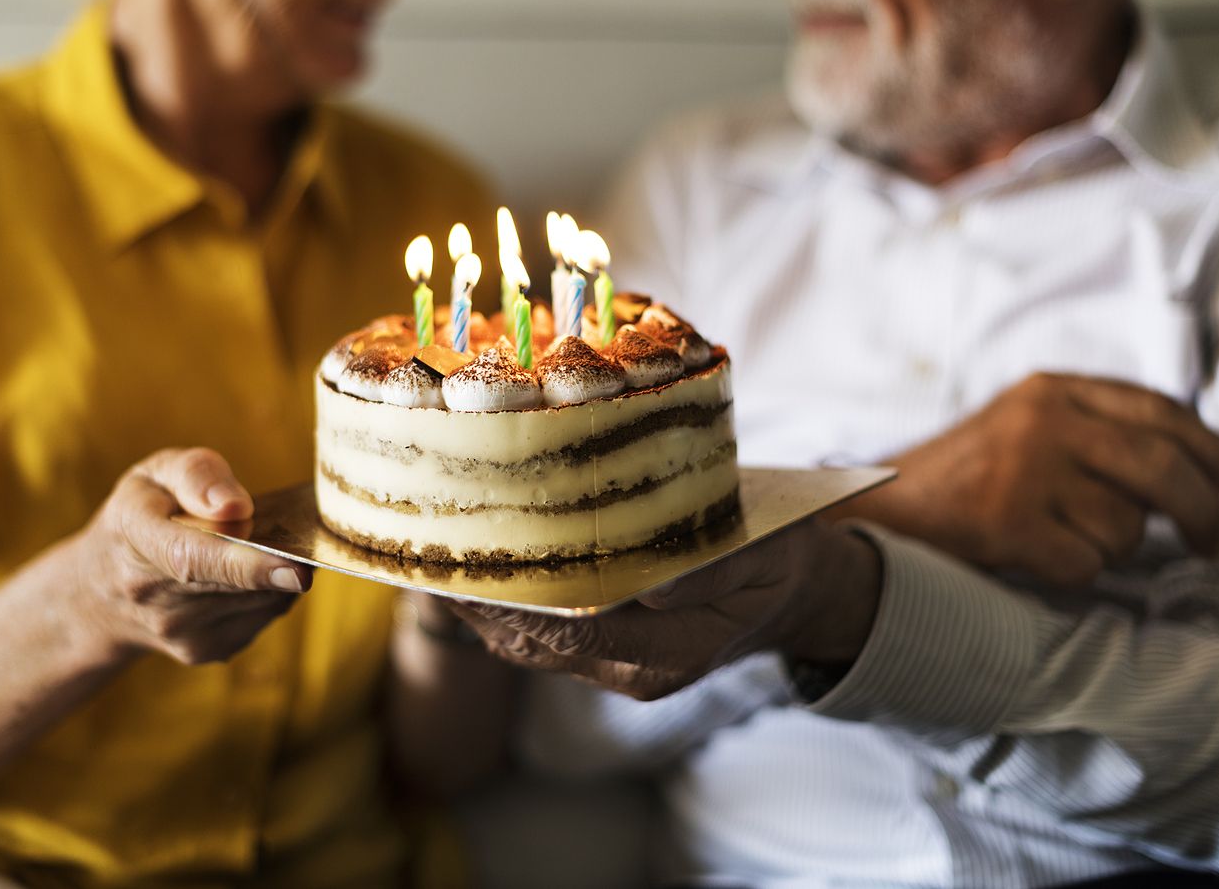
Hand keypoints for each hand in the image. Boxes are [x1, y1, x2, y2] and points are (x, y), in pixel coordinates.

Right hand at [75, 447, 312, 664]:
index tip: (296, 569)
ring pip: (263, 600)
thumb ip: (196, 475)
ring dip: (277, 571)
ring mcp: (180, 632)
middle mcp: (154, 595)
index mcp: (137, 536)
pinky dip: (271, 591)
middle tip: (297, 535)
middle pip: (238, 584)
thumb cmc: (141, 516)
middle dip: (282, 562)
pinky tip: (247, 574)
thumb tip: (237, 507)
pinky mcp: (206, 651)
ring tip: (255, 546)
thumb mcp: (155, 474)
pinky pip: (265, 615)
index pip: (193, 558)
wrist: (101, 593)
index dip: (248, 564)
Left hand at [448, 522, 880, 700]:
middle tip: (426, 548)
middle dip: (478, 601)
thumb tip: (650, 587)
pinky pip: (537, 634)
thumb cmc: (778, 558)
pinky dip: (500, 602)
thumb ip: (710, 573)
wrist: (792, 590)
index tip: (469, 560)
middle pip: (533, 642)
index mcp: (670, 652)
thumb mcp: (763, 553)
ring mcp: (613, 666)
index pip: (573, 632)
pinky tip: (469, 565)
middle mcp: (631, 670)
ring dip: (478, 603)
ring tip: (430, 553)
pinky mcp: (602, 650)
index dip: (515, 599)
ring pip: (525, 643)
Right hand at [833, 373, 1218, 586]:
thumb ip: (1094, 429)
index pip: (1157, 411)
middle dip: (1202, 513)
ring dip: (1105, 547)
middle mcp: (1040, 420)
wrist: (875, 506)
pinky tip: (1031, 557)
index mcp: (1048, 389)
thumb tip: (1198, 466)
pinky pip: (1084, 565)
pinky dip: (1068, 573)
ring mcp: (1023, 470)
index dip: (1213, 447)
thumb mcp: (1022, 425)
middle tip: (1214, 544)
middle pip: (1161, 468)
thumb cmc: (959, 476)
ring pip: (1124, 527)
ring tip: (1058, 537)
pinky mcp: (1006, 522)